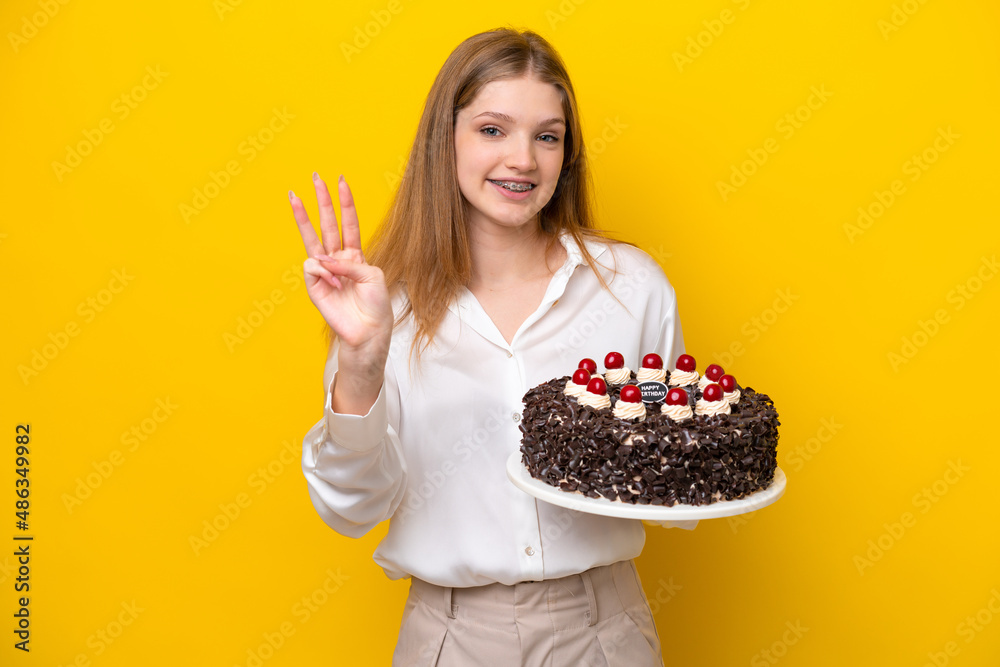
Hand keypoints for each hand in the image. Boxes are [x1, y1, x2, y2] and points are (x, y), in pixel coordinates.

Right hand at [289, 174, 392, 358]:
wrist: (368, 331)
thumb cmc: (375, 305)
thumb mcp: (372, 276)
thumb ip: (349, 263)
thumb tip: (322, 260)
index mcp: (355, 255)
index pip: (349, 224)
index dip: (346, 204)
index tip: (341, 181)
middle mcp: (338, 259)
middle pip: (328, 224)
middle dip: (321, 201)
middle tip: (315, 177)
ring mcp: (324, 271)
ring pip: (310, 239)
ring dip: (302, 216)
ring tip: (294, 196)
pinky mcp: (314, 285)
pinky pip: (313, 266)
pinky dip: (324, 270)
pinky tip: (332, 281)